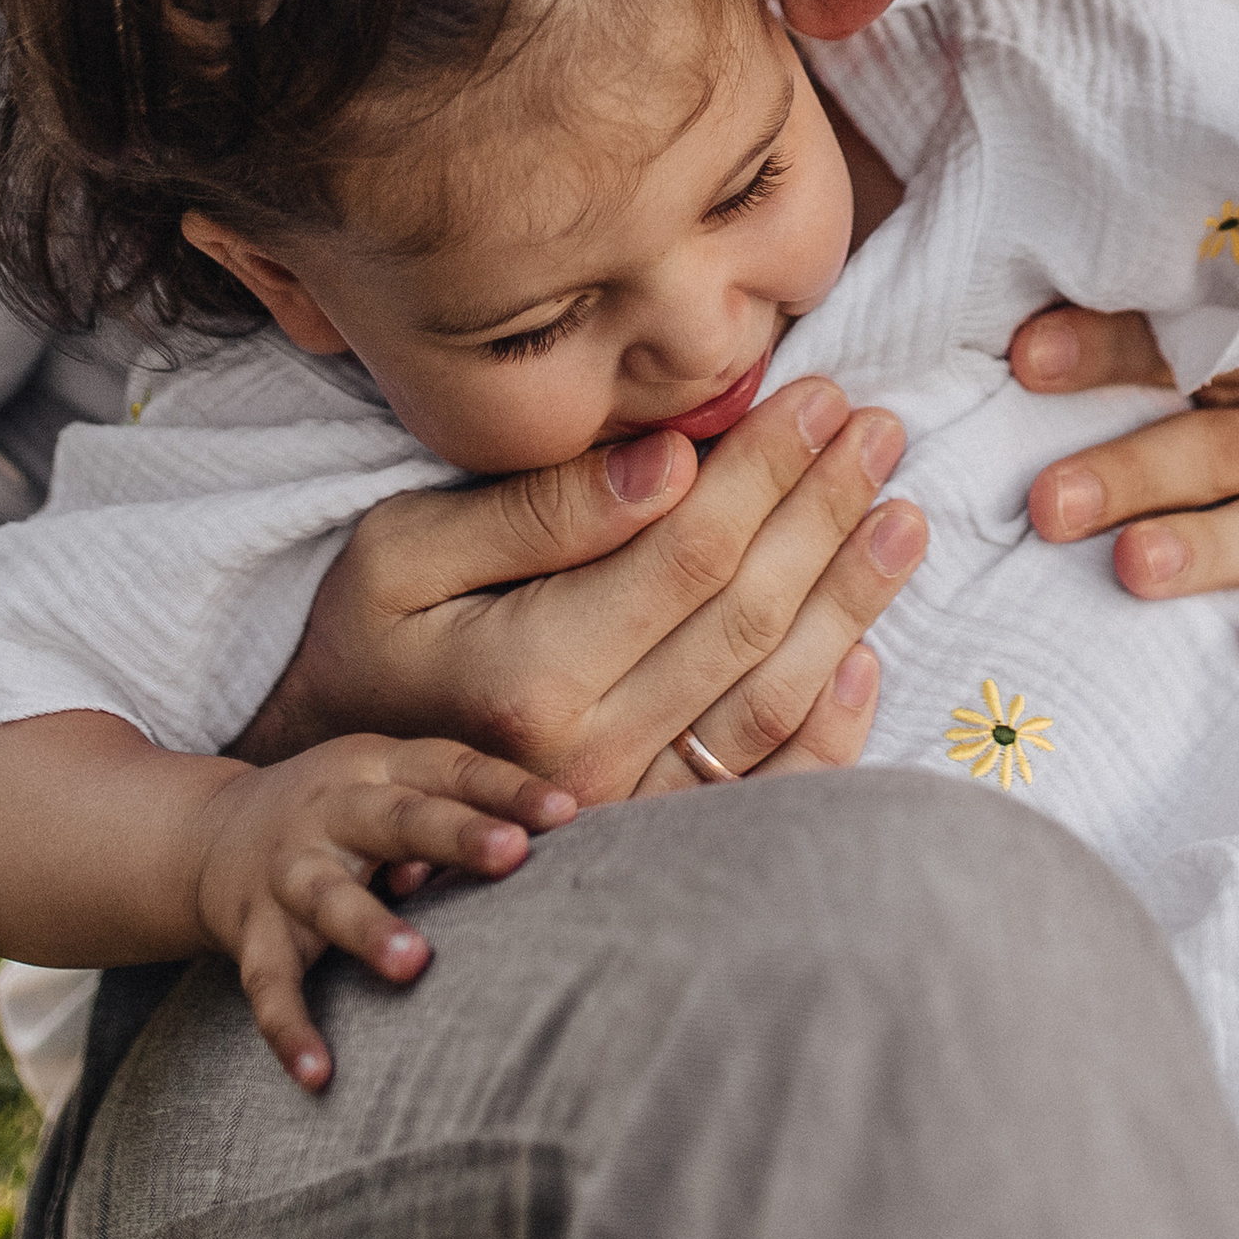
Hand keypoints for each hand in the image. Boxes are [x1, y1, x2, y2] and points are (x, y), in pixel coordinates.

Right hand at [194, 737, 575, 1088]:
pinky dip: (290, 1028)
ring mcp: (287, 872)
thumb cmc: (346, 812)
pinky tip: (318, 1074)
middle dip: (453, 836)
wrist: (208, 834)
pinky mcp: (254, 934)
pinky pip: (269, 985)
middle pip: (395, 820)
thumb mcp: (394, 784)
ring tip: (413, 964)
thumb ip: (463, 808)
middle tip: (511, 854)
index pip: (449, 769)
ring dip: (368, 929)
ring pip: (328, 898)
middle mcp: (330, 813)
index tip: (565, 813)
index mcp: (377, 768)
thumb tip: (566, 831)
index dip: (506, 789)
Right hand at [241, 375, 925, 803]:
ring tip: (901, 515)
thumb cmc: (365, 648)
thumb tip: (673, 464)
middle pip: (750, 618)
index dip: (768, 470)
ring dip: (852, 600)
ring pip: (779, 698)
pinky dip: (833, 723)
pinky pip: (770, 787)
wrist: (337, 798)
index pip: (691, 553)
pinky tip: (868, 649)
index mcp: (531, 676)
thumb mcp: (402, 554)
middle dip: (826, 511)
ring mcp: (631, 813)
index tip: (821, 397)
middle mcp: (593, 756)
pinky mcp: (653, 841)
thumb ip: (539, 513)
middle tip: (879, 432)